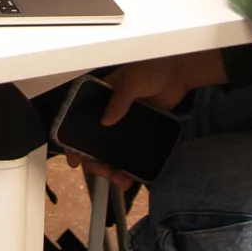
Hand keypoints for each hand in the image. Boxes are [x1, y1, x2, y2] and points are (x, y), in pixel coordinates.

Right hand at [60, 53, 226, 182]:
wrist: (179, 75)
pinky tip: (130, 178)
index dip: (72, 141)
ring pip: (109, 152)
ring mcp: (122, 125)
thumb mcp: (132, 80)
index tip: (74, 159)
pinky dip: (127, 167)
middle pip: (92, 143)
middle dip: (94, 162)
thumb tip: (106, 121)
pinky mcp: (138, 133)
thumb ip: (119, 99)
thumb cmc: (151, 69)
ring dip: (110, 169)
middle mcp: (107, 114)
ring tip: (120, 180)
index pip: (78, 122)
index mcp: (98, 98)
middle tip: (104, 172)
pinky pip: (129, 153)